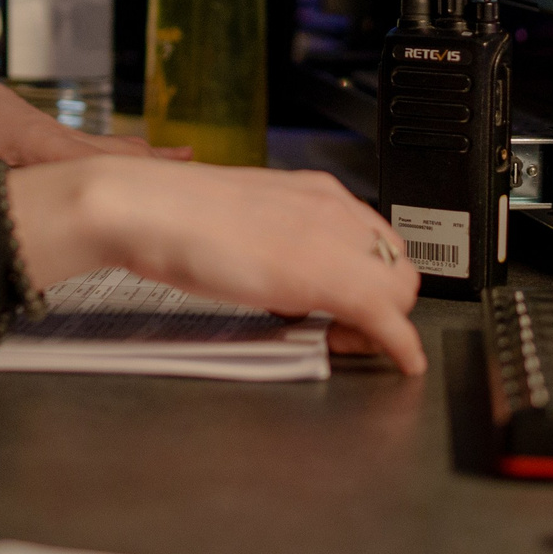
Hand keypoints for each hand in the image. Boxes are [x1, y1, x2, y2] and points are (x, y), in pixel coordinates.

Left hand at [0, 54, 188, 176]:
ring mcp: (67, 138)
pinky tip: (163, 157)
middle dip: (155, 174)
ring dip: (152, 162)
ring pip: (118, 152)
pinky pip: (108, 149)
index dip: (121, 190)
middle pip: (118, 159)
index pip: (89, 170)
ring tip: (193, 166)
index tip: (156, 206)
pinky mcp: (62, 139)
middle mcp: (62, 141)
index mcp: (40, 146)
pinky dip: (137, 156)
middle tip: (200, 186)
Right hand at [3, 158, 426, 374]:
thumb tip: (281, 268)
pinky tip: (403, 361)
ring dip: (386, 321)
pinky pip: (389, 317)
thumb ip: (275, 239)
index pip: (377, 238)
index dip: (370, 276)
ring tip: (340, 337)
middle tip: (344, 327)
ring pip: (400, 289)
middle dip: (384, 301)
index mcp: (316, 192)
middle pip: (396, 264)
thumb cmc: (175, 216)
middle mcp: (335, 210)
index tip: (347, 300)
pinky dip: (402, 345)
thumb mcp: (243, 220)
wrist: (149, 209)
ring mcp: (334, 240)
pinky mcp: (327, 276)